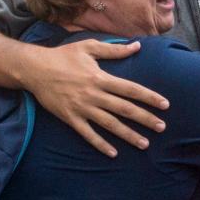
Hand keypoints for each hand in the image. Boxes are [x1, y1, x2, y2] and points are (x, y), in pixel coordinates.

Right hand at [24, 40, 169, 157]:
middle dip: (145, 119)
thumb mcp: (89, 47)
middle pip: (124, 109)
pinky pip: (88, 134)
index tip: (165, 105)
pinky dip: (101, 144)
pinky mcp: (70, 118)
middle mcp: (94, 94)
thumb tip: (137, 46)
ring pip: (110, 124)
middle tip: (162, 127)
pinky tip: (113, 153)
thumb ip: (114, 50)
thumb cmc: (63, 56)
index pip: (131, 89)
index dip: (149, 97)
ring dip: (128, 135)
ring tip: (144, 144)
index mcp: (100, 77)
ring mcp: (82, 108)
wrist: (35, 69)